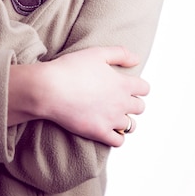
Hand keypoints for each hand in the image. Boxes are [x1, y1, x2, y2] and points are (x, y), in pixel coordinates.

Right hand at [9, 46, 148, 146]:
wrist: (50, 89)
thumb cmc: (70, 69)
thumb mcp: (96, 53)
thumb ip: (120, 54)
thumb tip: (137, 59)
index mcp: (122, 83)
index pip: (144, 88)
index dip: (138, 87)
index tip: (128, 86)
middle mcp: (121, 102)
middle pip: (140, 107)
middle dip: (132, 103)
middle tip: (117, 100)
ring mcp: (111, 119)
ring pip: (131, 125)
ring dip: (125, 120)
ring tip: (113, 115)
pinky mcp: (99, 132)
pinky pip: (118, 141)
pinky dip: (116, 137)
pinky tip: (107, 129)